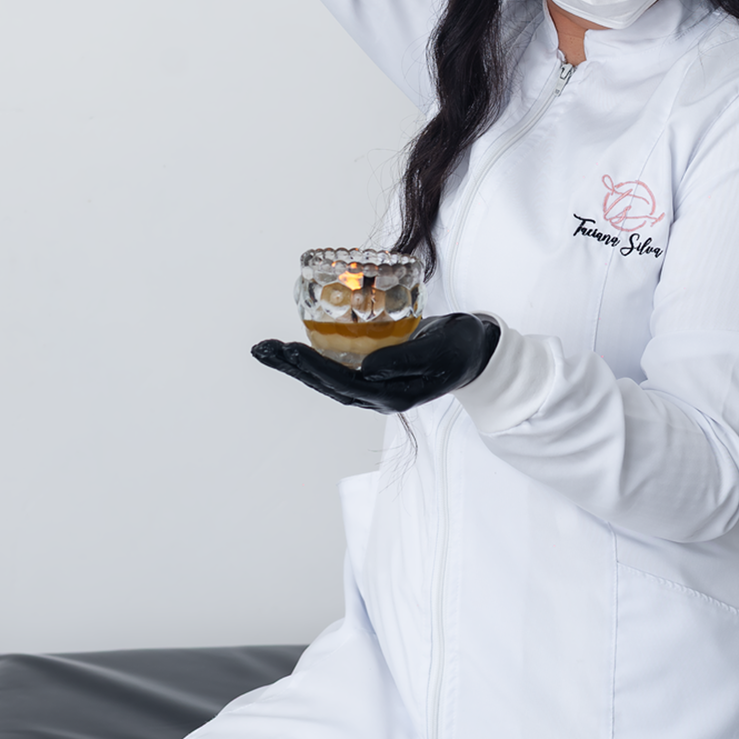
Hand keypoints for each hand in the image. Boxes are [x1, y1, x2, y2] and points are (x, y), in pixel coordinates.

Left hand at [251, 313, 500, 413]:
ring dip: (295, 362)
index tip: (288, 349)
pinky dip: (314, 354)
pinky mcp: (375, 368)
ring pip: (326, 375)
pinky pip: (338, 363)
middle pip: (324, 382)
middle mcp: (377, 393)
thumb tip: (365, 369)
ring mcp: (374, 382)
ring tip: (267, 348)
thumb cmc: (460, 348)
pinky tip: (297, 343)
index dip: (312, 367)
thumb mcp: (438, 352)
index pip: (341, 383)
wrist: (477, 350)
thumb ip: (404, 362)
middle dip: (291, 366)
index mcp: (391, 395)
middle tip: (261, 349)